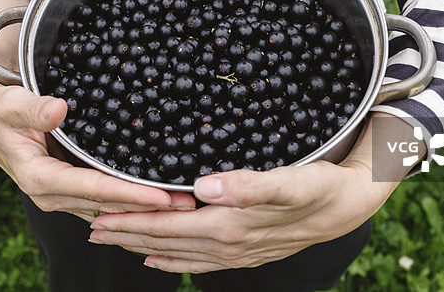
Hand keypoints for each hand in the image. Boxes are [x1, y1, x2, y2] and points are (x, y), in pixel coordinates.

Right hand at [0, 0, 195, 219]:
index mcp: (40, 179)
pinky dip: (131, 205)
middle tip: (187, 203)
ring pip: (110, 209)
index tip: (160, 197)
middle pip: (108, 206)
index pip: (94, 190)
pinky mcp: (71, 189)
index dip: (128, 195)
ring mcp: (63, 195)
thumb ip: (31, 108)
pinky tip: (158, 204)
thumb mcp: (7, 103)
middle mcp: (53, 194)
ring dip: (144, 210)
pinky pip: (104, 203)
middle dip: (147, 208)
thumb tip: (59, 109)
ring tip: (183, 206)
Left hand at [88, 112, 420, 272]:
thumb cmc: (320, 187)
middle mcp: (230, 245)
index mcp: (232, 226)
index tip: (99, 215)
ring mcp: (239, 253)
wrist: (352, 204)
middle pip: (167, 243)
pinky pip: (201, 261)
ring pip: (179, 253)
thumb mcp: (290, 181)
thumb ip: (247, 185)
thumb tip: (203, 186)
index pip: (170, 227)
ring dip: (144, 247)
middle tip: (91, 227)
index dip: (133, 221)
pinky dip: (175, 260)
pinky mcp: (248, 251)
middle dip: (127, 235)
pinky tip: (160, 260)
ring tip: (114, 240)